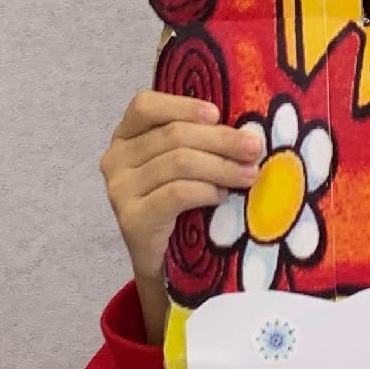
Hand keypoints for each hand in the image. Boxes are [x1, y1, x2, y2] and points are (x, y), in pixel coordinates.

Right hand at [101, 93, 260, 345]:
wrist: (163, 264)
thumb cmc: (180, 205)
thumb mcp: (183, 165)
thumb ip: (198, 140)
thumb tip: (245, 129)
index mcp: (126, 136)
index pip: (145, 105)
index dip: (183, 106)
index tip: (218, 114)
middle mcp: (115, 159)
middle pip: (173, 135)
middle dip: (221, 140)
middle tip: (254, 149)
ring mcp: (119, 190)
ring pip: (178, 162)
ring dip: (222, 167)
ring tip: (248, 175)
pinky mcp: (132, 219)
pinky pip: (176, 194)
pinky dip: (205, 191)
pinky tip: (222, 197)